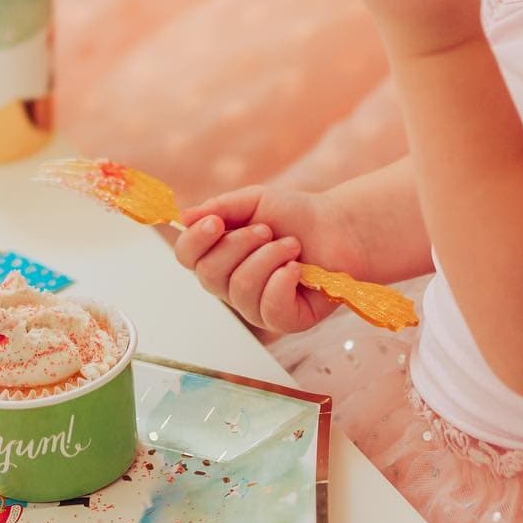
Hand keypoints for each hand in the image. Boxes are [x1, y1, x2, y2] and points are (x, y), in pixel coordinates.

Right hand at [172, 183, 363, 335]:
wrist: (339, 229)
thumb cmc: (294, 215)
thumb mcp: (254, 201)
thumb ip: (219, 207)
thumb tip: (183, 217)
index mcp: (218, 255)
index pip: (186, 256)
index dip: (195, 241)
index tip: (217, 222)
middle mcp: (230, 285)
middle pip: (208, 273)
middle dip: (240, 244)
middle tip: (268, 230)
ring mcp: (255, 306)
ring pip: (240, 287)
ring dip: (269, 257)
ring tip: (291, 245)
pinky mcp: (283, 321)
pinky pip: (268, 308)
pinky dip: (283, 281)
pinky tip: (298, 269)